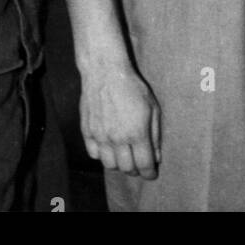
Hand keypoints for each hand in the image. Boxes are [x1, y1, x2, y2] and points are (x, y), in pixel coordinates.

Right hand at [79, 63, 160, 178]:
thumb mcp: (152, 106)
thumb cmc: (132, 86)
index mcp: (137, 132)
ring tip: (124, 156)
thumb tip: (157, 156)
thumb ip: (155, 134)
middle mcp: (117, 138)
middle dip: (136, 170)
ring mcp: (100, 136)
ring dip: (119, 164)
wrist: (105, 71)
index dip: (150, 173)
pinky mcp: (87, 131)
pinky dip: (102, 155)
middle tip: (139, 164)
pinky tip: (109, 146)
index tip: (152, 173)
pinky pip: (94, 154)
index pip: (144, 165)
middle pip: (127, 168)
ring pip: (110, 165)